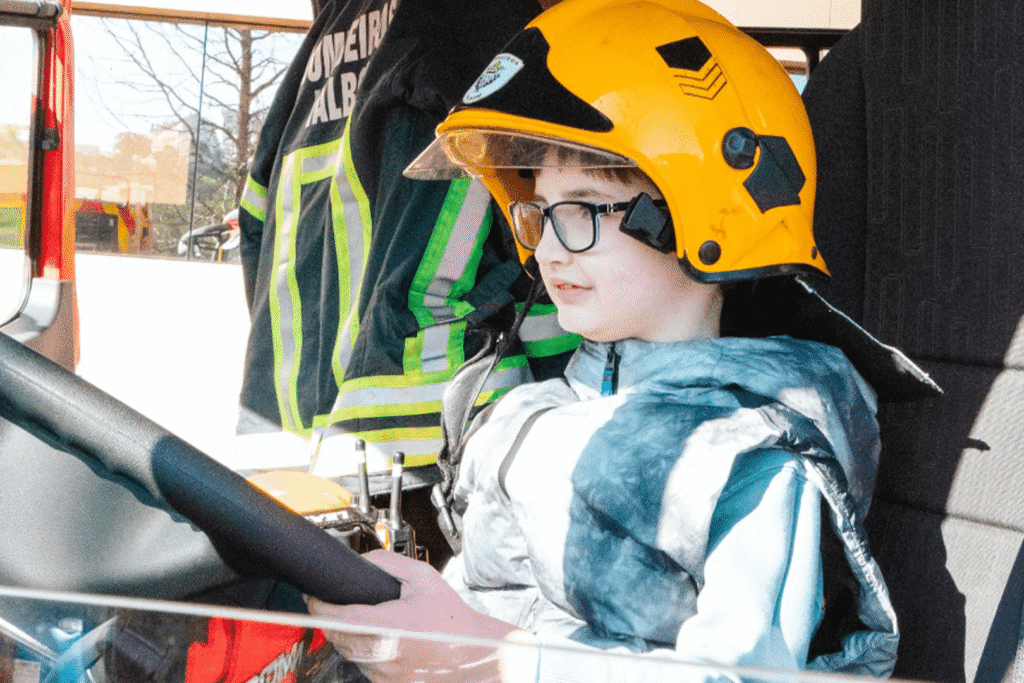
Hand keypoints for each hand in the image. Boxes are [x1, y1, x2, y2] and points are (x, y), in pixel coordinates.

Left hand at [305, 550, 522, 681]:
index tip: (312, 596)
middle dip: (329, 618)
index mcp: (389, 626)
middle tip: (328, 602)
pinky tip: (375, 636)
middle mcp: (383, 654)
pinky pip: (362, 665)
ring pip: (347, 652)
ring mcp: (383, 673)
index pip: (339, 618)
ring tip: (355, 617)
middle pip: (337, 637)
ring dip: (344, 635)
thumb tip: (362, 561)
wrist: (472, 652)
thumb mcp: (423, 578)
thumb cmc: (451, 618)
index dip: (319, 606)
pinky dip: (361, 650)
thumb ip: (388, 564)